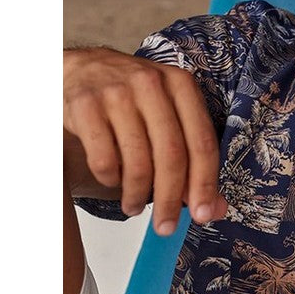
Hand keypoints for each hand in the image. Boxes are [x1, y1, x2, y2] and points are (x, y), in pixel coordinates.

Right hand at [63, 47, 227, 234]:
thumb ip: (194, 160)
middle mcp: (152, 84)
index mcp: (182, 86)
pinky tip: (112, 181)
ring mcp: (117, 92)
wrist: (78, 67)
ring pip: (137, 160)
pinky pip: (104, 158)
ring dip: (137, 195)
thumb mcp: (169, 117)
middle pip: (172, 155)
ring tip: (133, 208)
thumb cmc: (132, 99)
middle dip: (170, 199)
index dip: (205, 184)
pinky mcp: (85, 104)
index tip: (204, 216)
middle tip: (166, 227)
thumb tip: (216, 210)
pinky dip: (110, 180)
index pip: (202, 142)